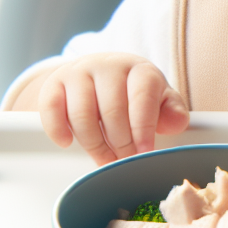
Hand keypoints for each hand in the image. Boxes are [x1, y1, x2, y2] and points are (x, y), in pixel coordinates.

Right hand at [37, 54, 188, 164]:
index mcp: (139, 69)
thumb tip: (176, 123)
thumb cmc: (134, 92)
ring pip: (82, 114)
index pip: (142, 97)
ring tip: (104, 159)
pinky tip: (67, 143)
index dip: (143, 128)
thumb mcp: (159, 98)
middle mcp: (108, 65)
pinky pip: (51, 109)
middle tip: (124, 162)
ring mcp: (79, 72)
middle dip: (120, 144)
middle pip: (112, 111)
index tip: (144, 152)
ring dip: (94, 145)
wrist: (102, 73)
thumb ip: (172, 111)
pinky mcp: (54, 83)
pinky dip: (58, 130)